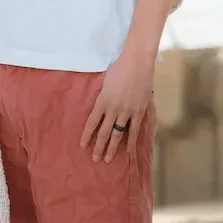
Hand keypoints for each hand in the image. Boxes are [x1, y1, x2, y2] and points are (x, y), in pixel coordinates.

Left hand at [81, 47, 153, 162]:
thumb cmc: (119, 69)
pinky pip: (134, 129)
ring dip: (113, 148)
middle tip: (95, 159)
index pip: (91, 123)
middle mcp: (113, 109)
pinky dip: (131, 141)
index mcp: (102, 101)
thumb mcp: (104, 83)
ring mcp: (127, 111)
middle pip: (104, 132)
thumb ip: (103, 96)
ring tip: (108, 159)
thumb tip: (102, 106)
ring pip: (118, 134)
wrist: (136, 63)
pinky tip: (128, 151)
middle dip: (99, 147)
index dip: (87, 135)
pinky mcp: (139, 111)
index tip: (83, 146)